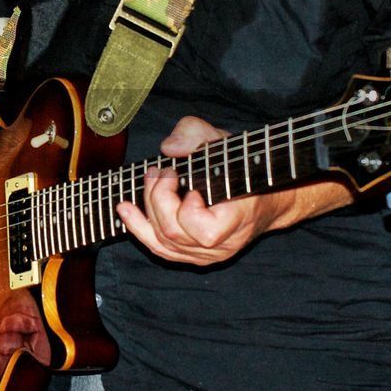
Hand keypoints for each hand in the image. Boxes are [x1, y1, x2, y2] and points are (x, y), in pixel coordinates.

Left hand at [116, 116, 349, 265]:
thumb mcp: (224, 140)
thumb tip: (169, 148)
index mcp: (238, 221)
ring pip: (163, 244)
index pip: (203, 231)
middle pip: (174, 234)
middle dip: (158, 198)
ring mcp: (207, 255)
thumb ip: (197, 135)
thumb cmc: (244, 167)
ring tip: (148, 180)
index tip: (187, 177)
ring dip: (146, 209)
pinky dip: (138, 228)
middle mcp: (223, 246)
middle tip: (161, 171)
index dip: (186, 206)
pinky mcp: (193, 255)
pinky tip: (124, 210)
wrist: (265, 196)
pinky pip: (160, 249)